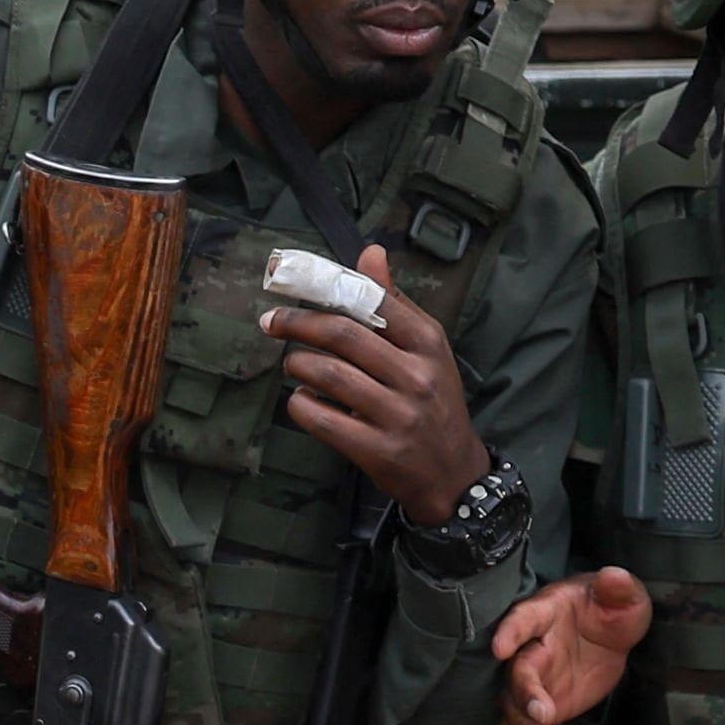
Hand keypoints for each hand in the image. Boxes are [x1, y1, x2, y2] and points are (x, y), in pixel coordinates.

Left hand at [265, 248, 486, 523]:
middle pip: (342, 335)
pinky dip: (301, 406)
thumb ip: (394, 303)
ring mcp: (398, 415)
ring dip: (298, 365)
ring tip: (294, 364)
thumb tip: (371, 252)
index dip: (324, 290)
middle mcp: (417, 376)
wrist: (453, 472)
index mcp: (428, 343)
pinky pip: (322, 420)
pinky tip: (301, 400)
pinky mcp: (378, 450)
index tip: (291, 288)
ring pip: (328, 374)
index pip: (373, 302)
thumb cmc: (432, 401)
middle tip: (271, 322)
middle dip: (297, 323)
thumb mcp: (427, 349)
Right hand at [492, 564, 652, 724]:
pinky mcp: (539, 704)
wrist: (607, 635)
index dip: (512, 633)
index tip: (501, 650)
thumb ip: (619, 589)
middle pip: (518, 671)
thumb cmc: (610, 608)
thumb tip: (614, 577)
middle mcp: (530, 647)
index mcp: (546, 613)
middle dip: (526, 693)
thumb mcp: (624, 596)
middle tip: (542, 714)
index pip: (524, 620)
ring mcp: (533, 679)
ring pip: (514, 704)